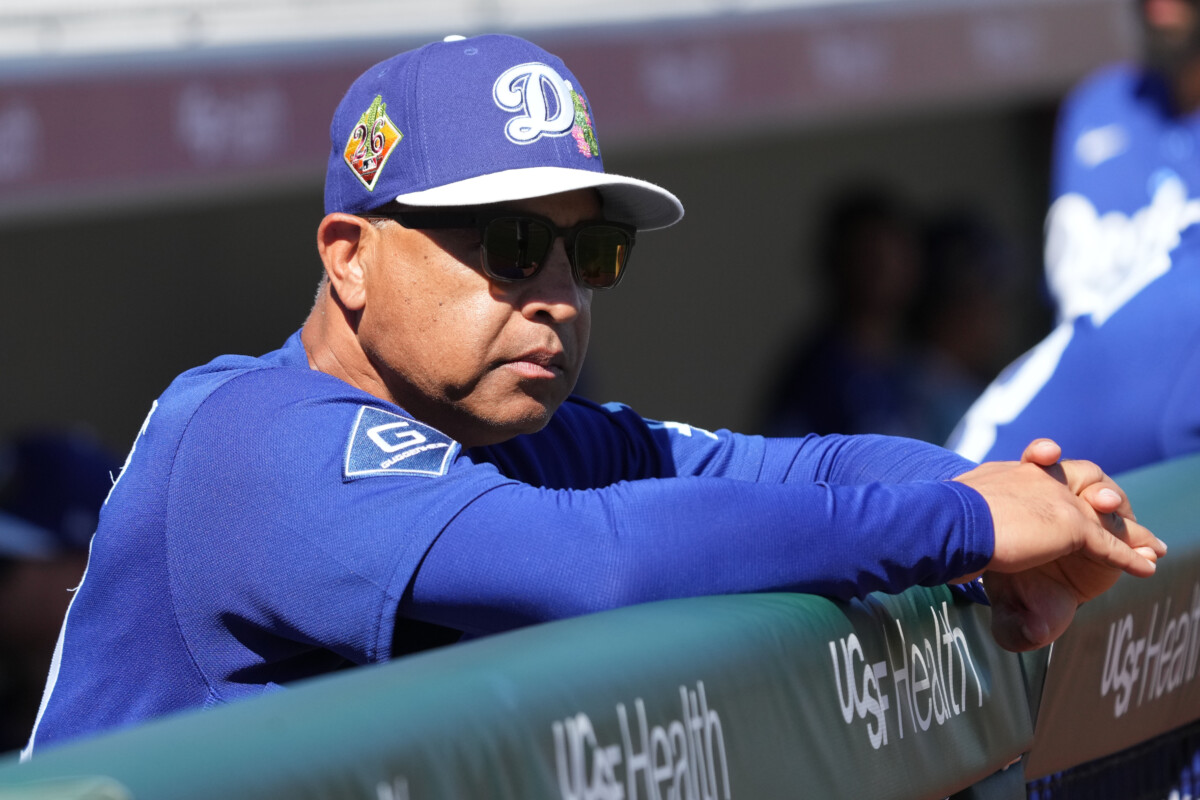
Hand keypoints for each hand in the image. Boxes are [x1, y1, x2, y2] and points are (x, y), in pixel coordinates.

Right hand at [954, 439, 1166, 651]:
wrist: (950, 524)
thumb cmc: (939, 524)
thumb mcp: (958, 518)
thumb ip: (970, 526)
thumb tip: (957, 553)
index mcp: (1007, 475)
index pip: (1041, 474)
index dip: (1058, 486)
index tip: (1066, 496)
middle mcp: (1036, 478)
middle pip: (1081, 481)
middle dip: (1102, 497)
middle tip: (1115, 510)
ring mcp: (1057, 499)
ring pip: (1102, 514)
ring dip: (1128, 530)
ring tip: (1149, 544)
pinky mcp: (1072, 525)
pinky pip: (1109, 543)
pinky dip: (1129, 556)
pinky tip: (1146, 567)